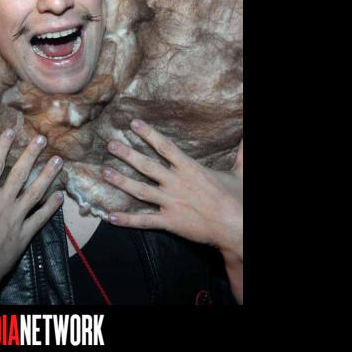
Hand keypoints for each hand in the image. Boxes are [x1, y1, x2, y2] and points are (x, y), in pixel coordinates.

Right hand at [0, 129, 63, 303]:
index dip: (2, 147)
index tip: (10, 131)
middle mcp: (2, 205)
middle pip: (20, 174)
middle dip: (31, 154)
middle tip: (42, 139)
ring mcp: (16, 220)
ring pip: (35, 193)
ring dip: (48, 176)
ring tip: (59, 161)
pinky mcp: (24, 236)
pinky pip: (41, 218)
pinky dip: (51, 207)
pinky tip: (60, 196)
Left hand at [103, 119, 242, 301]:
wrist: (237, 227)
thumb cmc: (238, 199)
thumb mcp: (240, 172)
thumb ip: (241, 152)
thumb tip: (246, 136)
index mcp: (190, 169)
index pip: (165, 147)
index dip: (149, 134)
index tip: (133, 124)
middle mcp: (176, 183)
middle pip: (146, 165)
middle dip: (127, 154)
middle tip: (110, 144)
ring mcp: (171, 203)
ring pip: (140, 190)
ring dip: (121, 181)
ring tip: (104, 172)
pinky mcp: (169, 222)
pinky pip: (144, 221)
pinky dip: (126, 220)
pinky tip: (110, 217)